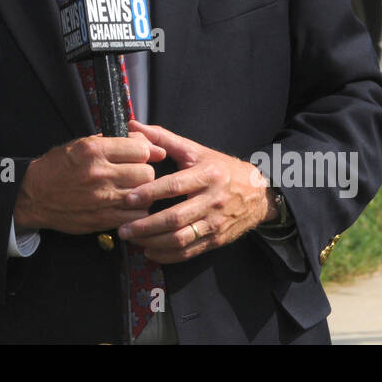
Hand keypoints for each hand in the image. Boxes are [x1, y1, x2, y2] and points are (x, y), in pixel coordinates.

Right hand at [13, 134, 167, 234]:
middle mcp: (100, 173)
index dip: (145, 151)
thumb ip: (112, 141)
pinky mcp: (103, 218)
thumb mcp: (80, 144)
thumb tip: (145, 142)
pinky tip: (127, 204)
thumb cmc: (57, 167)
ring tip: (131, 188)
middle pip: (146, 172)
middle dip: (144, 171)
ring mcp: (103, 198)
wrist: (34, 196)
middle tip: (135, 172)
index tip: (142, 154)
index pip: (141, 149)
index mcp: (94, 150)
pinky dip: (137, 210)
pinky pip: (136, 215)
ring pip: (144, 194)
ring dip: (142, 191)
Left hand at [118, 121, 271, 263]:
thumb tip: (133, 126)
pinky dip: (167, 255)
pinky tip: (150, 251)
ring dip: (153, 242)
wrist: (258, 194)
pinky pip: (189, 252)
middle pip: (175, 217)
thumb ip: (163, 138)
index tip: (129, 198)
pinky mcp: (216, 240)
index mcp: (207, 175)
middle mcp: (213, 201)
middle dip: (146, 226)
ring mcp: (215, 223)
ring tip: (133, 239)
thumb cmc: (221, 169)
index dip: (150, 193)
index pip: (174, 185)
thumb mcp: (196, 150)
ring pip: (181, 239)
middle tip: (123, 229)